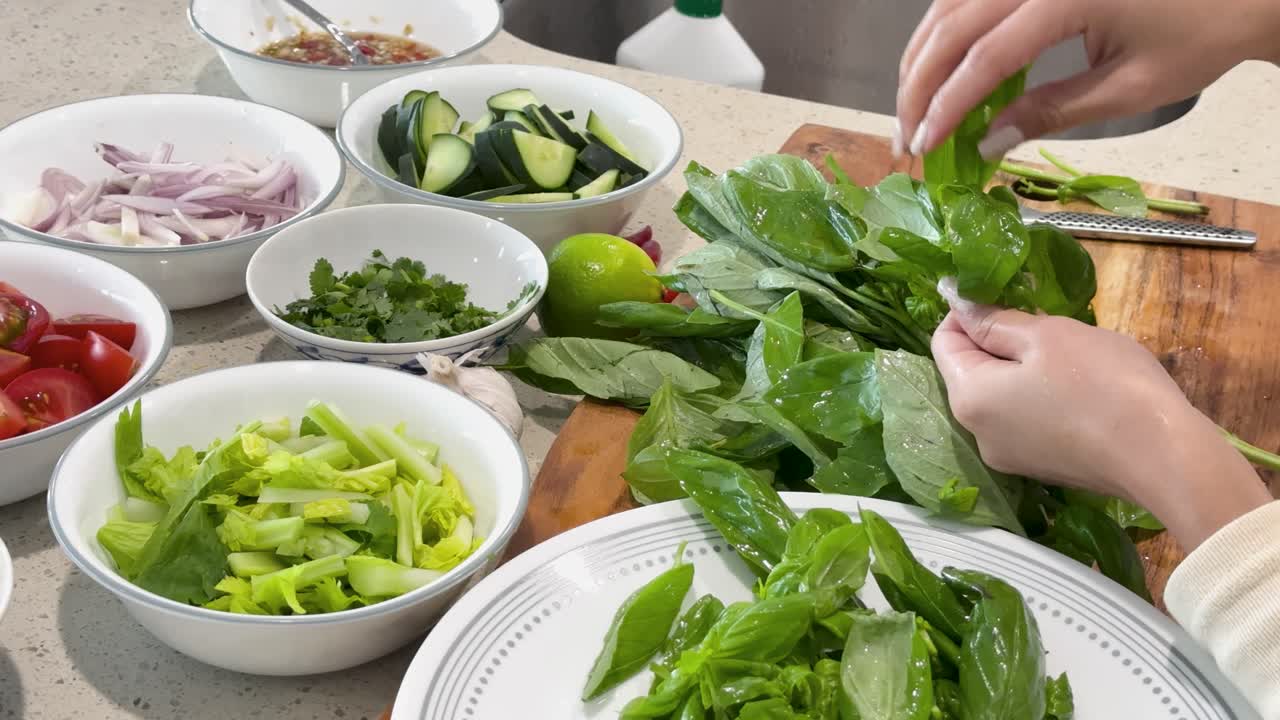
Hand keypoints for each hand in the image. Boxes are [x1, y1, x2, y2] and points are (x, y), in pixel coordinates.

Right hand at [895, 0, 1279, 157]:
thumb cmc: (1200, 34)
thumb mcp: (1130, 87)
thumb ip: (1052, 112)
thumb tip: (987, 143)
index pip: (985, 56)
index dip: (946, 105)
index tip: (923, 147)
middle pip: (951, 27)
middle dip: (918, 88)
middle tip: (906, 140)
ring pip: (947, 5)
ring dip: (921, 59)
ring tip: (912, 110)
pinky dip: (942, 33)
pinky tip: (936, 68)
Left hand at [931, 279, 1269, 548]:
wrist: (1165, 456)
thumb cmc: (1102, 384)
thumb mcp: (1045, 335)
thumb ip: (992, 318)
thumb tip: (951, 296)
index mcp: (967, 398)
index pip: (943, 341)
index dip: (968, 310)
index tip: (1008, 293)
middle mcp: (977, 432)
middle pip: (969, 370)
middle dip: (999, 337)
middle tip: (1047, 320)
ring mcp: (1008, 454)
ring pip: (1000, 393)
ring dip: (1022, 365)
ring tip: (1068, 351)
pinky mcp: (1041, 465)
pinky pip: (1024, 416)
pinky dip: (1039, 393)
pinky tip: (1078, 384)